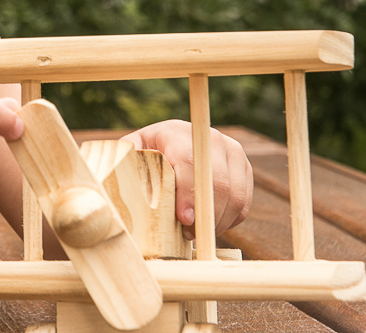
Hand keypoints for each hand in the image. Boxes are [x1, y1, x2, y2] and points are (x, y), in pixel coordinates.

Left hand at [121, 121, 252, 239]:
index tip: (183, 219)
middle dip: (204, 215)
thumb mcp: (130, 154)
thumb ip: (125, 163)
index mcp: (177, 132)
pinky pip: (243, 204)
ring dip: (216, 222)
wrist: (169, 143)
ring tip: (194, 234)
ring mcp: (232, 153)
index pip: (189, 162)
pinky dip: (228, 221)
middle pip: (217, 182)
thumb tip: (120, 177)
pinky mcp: (244, 170)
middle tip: (187, 234)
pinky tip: (208, 227)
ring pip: (234, 196)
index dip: (188, 193)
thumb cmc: (144, 155)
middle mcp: (210, 138)